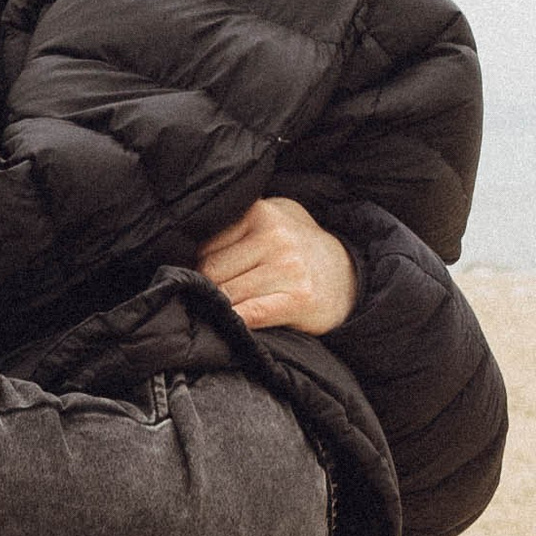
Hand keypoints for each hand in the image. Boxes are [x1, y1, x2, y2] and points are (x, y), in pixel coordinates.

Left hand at [197, 195, 357, 335]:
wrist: (350, 274)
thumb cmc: (298, 248)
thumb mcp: (272, 219)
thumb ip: (236, 225)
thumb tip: (185, 244)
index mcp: (260, 213)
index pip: (206, 245)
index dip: (200, 265)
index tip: (207, 277)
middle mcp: (275, 237)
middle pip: (212, 271)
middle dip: (209, 288)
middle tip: (216, 297)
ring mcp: (288, 268)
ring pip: (227, 294)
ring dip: (221, 307)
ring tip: (227, 310)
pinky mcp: (298, 299)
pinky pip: (251, 313)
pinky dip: (236, 321)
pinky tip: (234, 323)